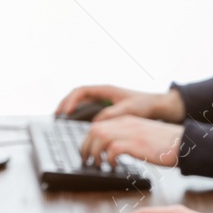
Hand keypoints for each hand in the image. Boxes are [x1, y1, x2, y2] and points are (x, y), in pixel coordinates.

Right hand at [56, 84, 183, 122]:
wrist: (156, 106)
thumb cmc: (144, 105)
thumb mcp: (128, 110)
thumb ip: (112, 115)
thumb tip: (96, 123)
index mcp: (106, 89)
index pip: (82, 91)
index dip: (71, 100)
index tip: (67, 112)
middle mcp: (102, 93)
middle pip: (76, 95)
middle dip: (64, 103)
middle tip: (56, 115)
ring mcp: (102, 100)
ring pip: (80, 101)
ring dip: (69, 108)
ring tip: (59, 118)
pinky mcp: (104, 108)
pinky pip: (86, 109)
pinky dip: (77, 114)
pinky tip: (73, 123)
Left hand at [81, 116, 183, 167]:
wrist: (184, 143)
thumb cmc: (165, 143)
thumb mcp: (142, 135)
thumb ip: (127, 137)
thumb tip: (112, 150)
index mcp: (127, 120)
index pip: (98, 125)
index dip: (88, 139)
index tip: (87, 152)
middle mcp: (127, 123)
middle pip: (94, 129)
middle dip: (86, 146)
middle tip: (86, 160)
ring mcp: (132, 132)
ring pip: (99, 137)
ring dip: (94, 152)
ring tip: (97, 164)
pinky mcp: (137, 144)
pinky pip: (113, 148)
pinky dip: (109, 159)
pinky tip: (113, 166)